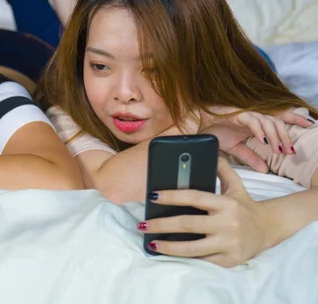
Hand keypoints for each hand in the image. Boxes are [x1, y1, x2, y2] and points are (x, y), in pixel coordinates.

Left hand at [139, 159, 273, 266]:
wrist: (268, 229)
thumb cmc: (243, 204)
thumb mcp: (236, 184)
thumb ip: (222, 168)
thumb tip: (209, 150)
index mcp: (225, 203)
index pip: (194, 197)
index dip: (171, 196)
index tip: (152, 196)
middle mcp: (227, 223)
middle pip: (187, 225)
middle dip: (161, 225)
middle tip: (143, 224)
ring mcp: (228, 243)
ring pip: (192, 248)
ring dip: (168, 247)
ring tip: (151, 242)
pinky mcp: (229, 260)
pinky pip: (201, 260)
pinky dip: (183, 258)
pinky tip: (168, 254)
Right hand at [198, 107, 311, 172]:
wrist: (193, 124)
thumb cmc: (212, 131)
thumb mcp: (234, 148)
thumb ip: (250, 157)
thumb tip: (264, 169)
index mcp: (254, 123)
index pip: (278, 120)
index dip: (294, 121)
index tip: (307, 129)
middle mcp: (252, 117)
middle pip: (277, 122)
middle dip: (286, 136)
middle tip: (290, 152)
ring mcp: (245, 114)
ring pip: (267, 121)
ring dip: (275, 136)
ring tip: (279, 149)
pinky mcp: (236, 113)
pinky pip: (252, 120)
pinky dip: (259, 130)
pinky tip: (263, 141)